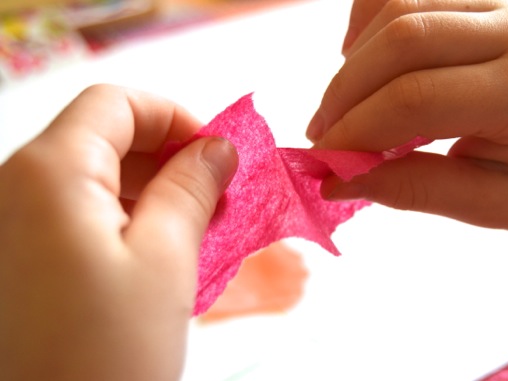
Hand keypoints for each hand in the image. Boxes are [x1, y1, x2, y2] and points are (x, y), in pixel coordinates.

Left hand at [0, 85, 237, 380]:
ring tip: (195, 228)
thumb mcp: (165, 259)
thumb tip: (217, 148)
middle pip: (102, 137)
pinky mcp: (19, 257)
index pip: (116, 104)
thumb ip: (192, 188)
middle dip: (168, 157)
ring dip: (150, 190)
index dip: (174, 118)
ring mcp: (11, 224)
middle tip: (217, 197)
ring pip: (92, 177)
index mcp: (49, 172)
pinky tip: (157, 250)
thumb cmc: (104, 353)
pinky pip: (77, 213)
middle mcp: (15, 187)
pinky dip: (123, 217)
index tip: (217, 154)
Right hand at [307, 0, 507, 230]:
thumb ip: (418, 190)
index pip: (415, 99)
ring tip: (340, 106)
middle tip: (322, 136)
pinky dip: (370, 21)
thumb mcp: (499, 203)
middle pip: (400, 41)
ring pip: (400, 8)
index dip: (354, 131)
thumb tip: (340, 179)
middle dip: (344, 93)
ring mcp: (503, 2)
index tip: (323, 162)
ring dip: (354, 60)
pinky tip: (362, 58)